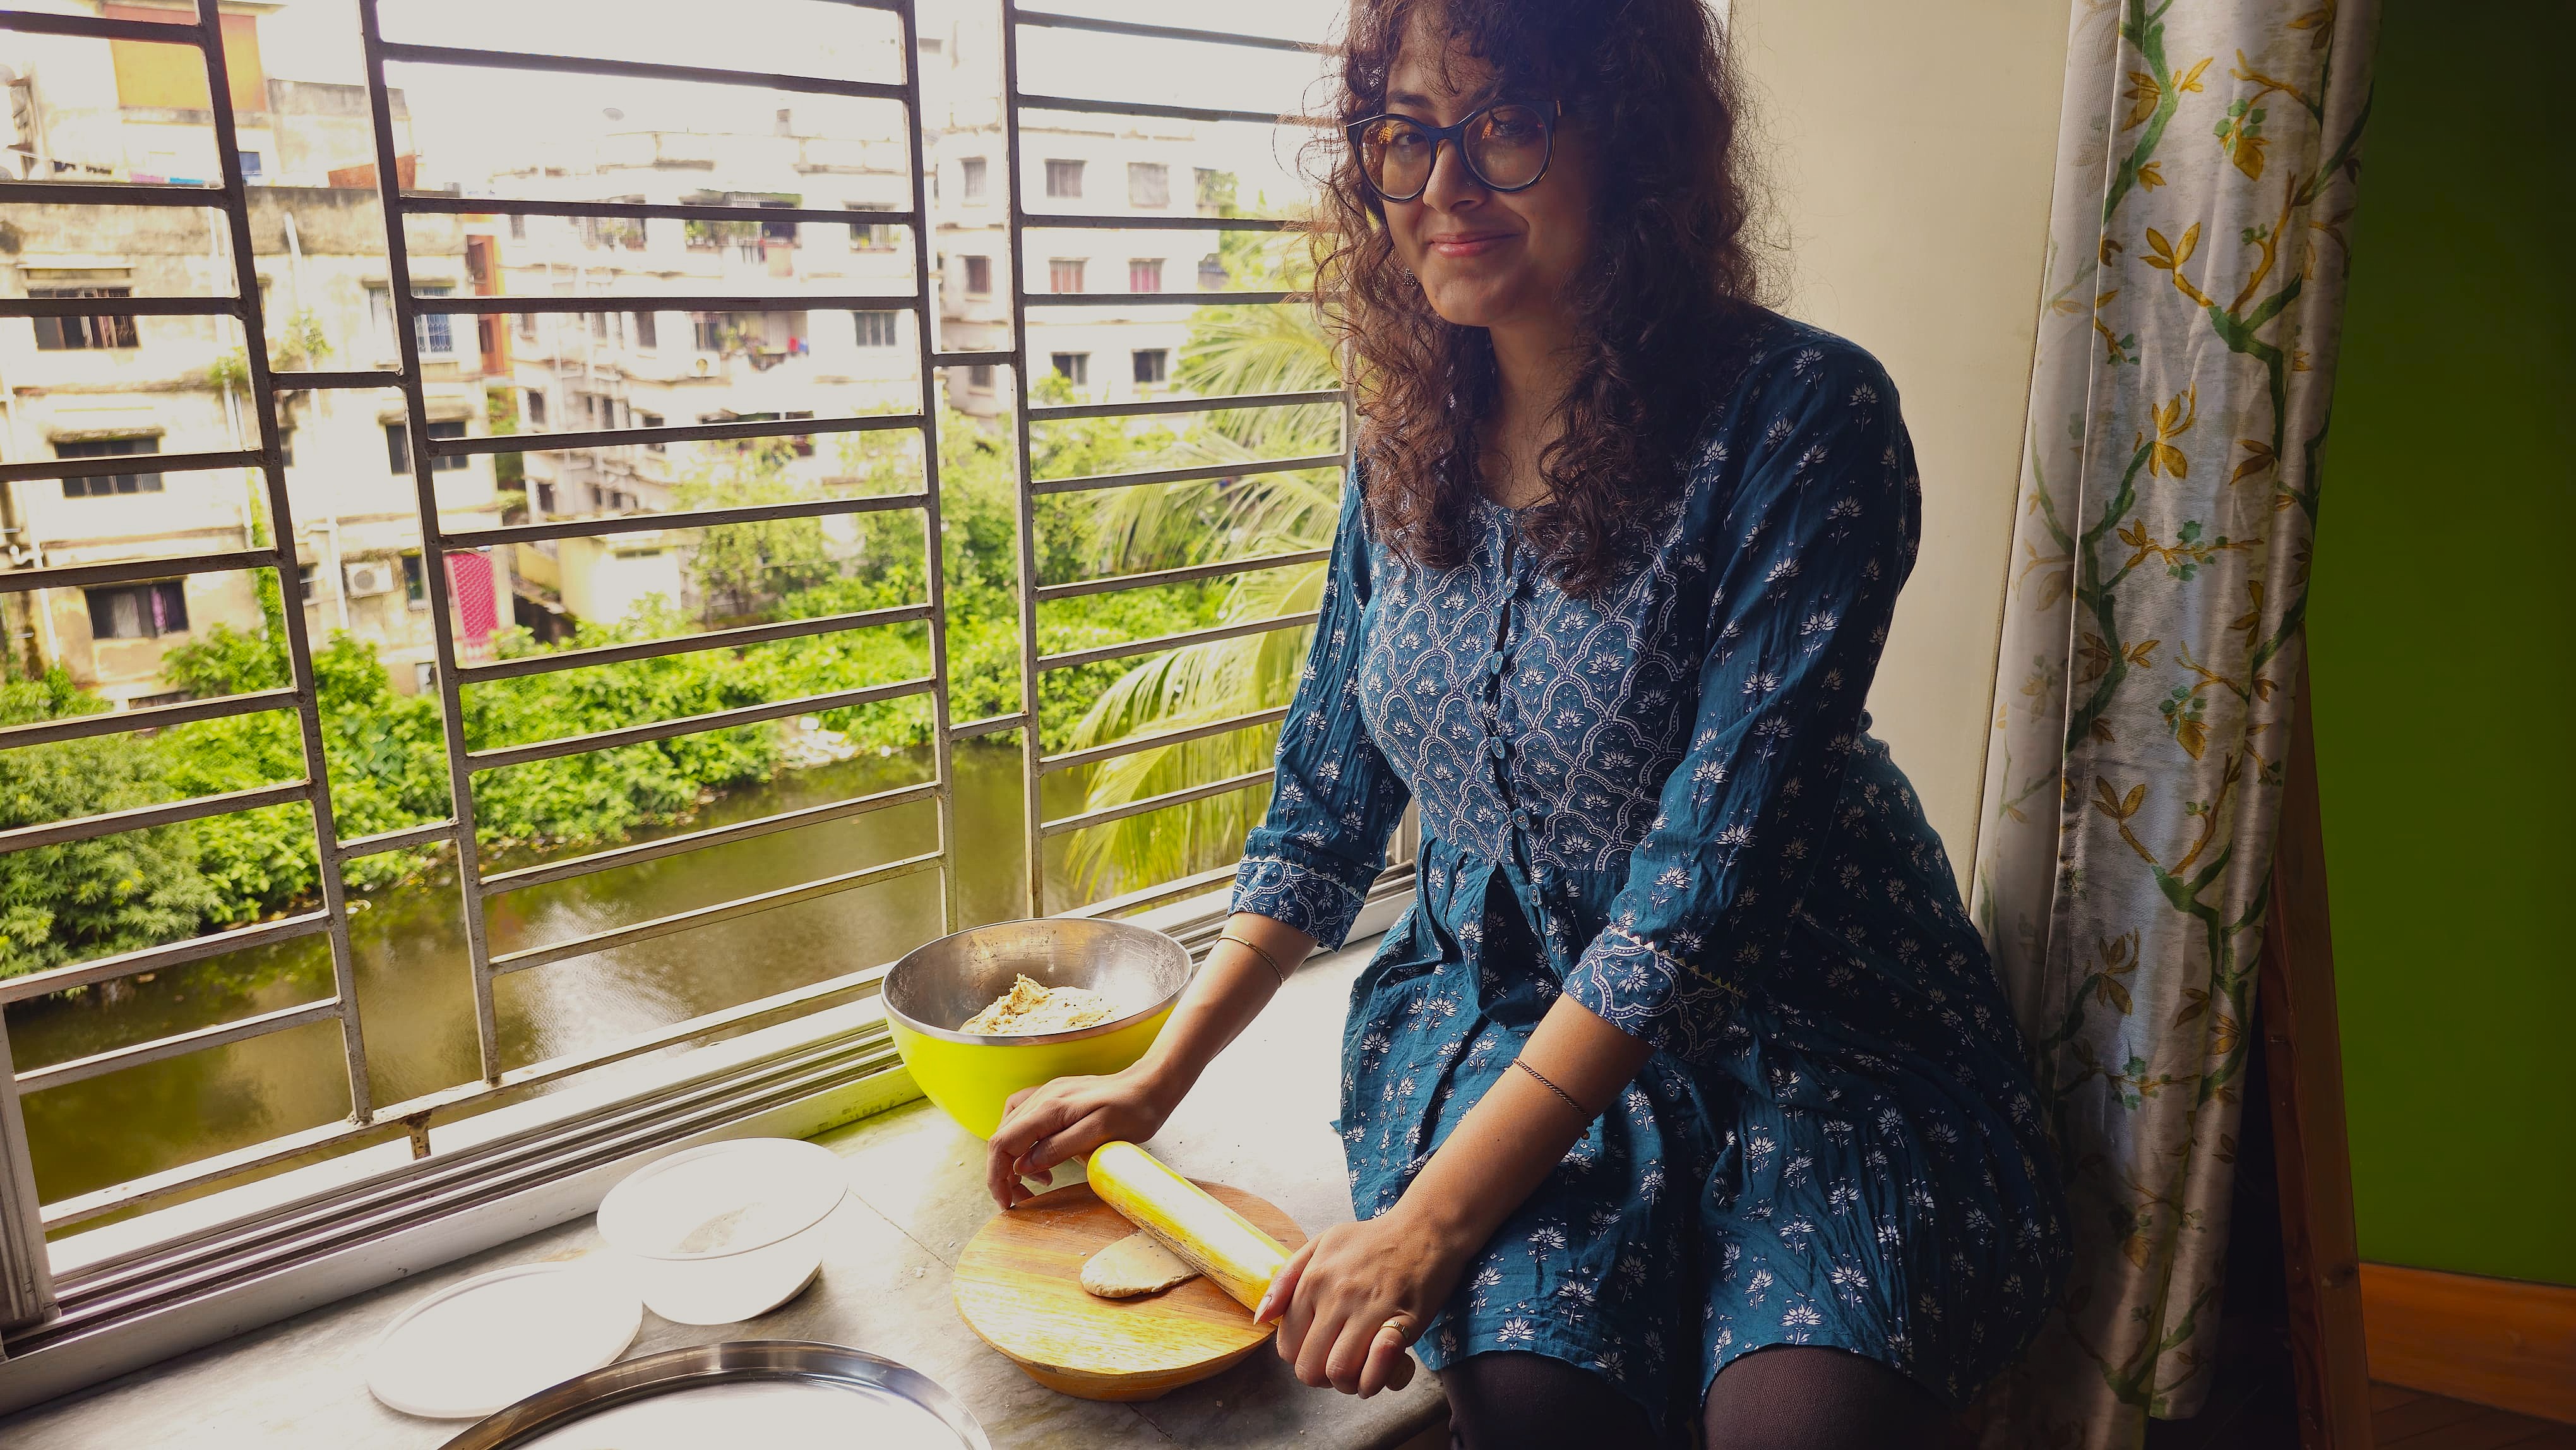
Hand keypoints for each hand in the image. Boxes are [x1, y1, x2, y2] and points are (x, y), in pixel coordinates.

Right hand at [984, 1067, 1177, 1207]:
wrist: (1151, 1085)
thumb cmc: (1134, 1111)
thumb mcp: (1100, 1134)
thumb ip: (1059, 1147)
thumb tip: (1023, 1165)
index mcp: (1049, 1108)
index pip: (1003, 1142)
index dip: (997, 1175)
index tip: (1006, 1202)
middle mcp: (1042, 1098)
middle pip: (1002, 1137)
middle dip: (1003, 1173)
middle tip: (1022, 1200)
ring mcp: (1048, 1095)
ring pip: (1011, 1129)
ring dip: (1014, 1160)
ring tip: (1039, 1182)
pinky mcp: (1056, 1098)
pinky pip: (1025, 1121)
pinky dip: (1024, 1143)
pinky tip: (1039, 1156)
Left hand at [1255, 1206, 1471, 1397]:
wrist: (1426, 1228)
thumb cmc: (1373, 1240)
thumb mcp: (1321, 1244)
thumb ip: (1286, 1279)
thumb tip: (1261, 1319)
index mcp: (1312, 1279)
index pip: (1287, 1346)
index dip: (1301, 1357)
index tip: (1319, 1351)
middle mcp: (1335, 1296)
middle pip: (1309, 1367)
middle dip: (1322, 1377)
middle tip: (1340, 1364)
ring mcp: (1369, 1310)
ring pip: (1339, 1373)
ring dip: (1347, 1383)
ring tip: (1359, 1371)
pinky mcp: (1401, 1322)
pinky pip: (1375, 1370)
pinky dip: (1372, 1383)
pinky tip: (1377, 1376)